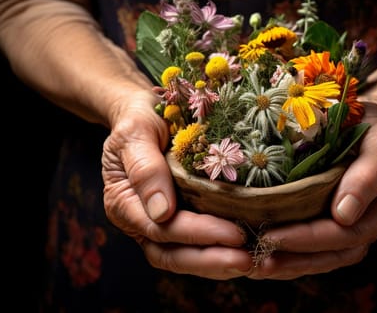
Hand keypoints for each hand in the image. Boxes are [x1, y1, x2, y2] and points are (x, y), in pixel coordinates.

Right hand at [101, 90, 253, 278]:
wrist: (142, 112)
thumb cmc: (138, 118)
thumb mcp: (135, 133)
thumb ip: (145, 169)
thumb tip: (161, 212)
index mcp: (123, 203)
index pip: (162, 230)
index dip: (198, 234)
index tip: (233, 234)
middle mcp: (139, 221)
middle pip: (172, 255)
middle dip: (211, 261)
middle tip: (248, 260)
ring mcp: (158, 225)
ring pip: (184, 258)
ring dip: (218, 265)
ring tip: (253, 262)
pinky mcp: (178, 222)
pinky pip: (197, 247)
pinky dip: (220, 253)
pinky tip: (249, 252)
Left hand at [247, 103, 376, 278]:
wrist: (362, 119)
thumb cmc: (371, 125)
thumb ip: (370, 173)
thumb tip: (345, 214)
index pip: (346, 234)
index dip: (309, 238)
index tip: (273, 236)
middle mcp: (369, 227)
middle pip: (331, 255)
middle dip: (292, 259)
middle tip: (255, 260)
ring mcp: (349, 230)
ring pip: (318, 260)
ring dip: (285, 266)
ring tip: (251, 266)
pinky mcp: (328, 227)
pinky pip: (308, 250)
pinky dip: (283, 256)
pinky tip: (255, 258)